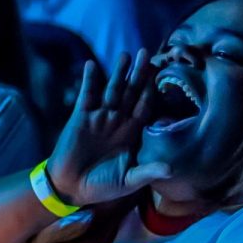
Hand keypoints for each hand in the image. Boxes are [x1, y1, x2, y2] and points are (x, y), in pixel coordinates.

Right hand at [46, 50, 170, 205]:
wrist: (70, 188)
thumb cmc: (101, 186)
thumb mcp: (128, 181)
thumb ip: (147, 172)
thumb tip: (172, 169)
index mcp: (131, 133)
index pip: (144, 107)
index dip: (152, 91)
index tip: (161, 74)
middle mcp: (117, 121)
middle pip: (130, 93)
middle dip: (138, 74)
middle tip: (146, 54)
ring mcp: (98, 118)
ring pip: (111, 90)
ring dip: (118, 73)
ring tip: (125, 55)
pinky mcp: (80, 118)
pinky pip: (87, 96)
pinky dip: (90, 81)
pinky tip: (92, 65)